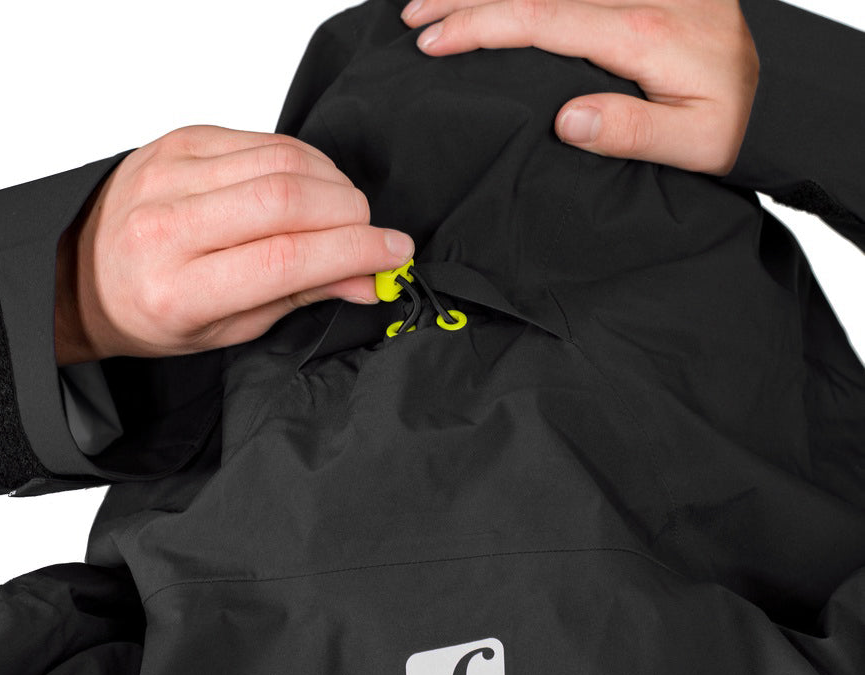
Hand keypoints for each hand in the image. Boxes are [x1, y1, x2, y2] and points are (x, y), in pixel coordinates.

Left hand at [54, 125, 415, 364]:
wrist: (88, 272)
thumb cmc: (156, 311)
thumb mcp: (228, 329)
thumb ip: (298, 298)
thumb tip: (367, 279)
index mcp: (178, 288)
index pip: (285, 258)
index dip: (353, 251)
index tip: (394, 253)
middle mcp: (168, 225)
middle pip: (287, 199)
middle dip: (350, 215)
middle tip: (371, 234)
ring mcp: (169, 172)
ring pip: (281, 161)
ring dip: (333, 185)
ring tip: (345, 212)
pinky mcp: (179, 140)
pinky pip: (262, 140)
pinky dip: (303, 161)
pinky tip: (312, 186)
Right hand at [400, 0, 758, 175]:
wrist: (778, 93)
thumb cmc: (734, 122)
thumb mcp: (692, 142)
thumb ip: (630, 130)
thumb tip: (565, 119)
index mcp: (640, 33)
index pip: (541, 20)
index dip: (480, 26)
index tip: (433, 41)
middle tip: (415, 17)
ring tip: (438, 0)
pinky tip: (503, 0)